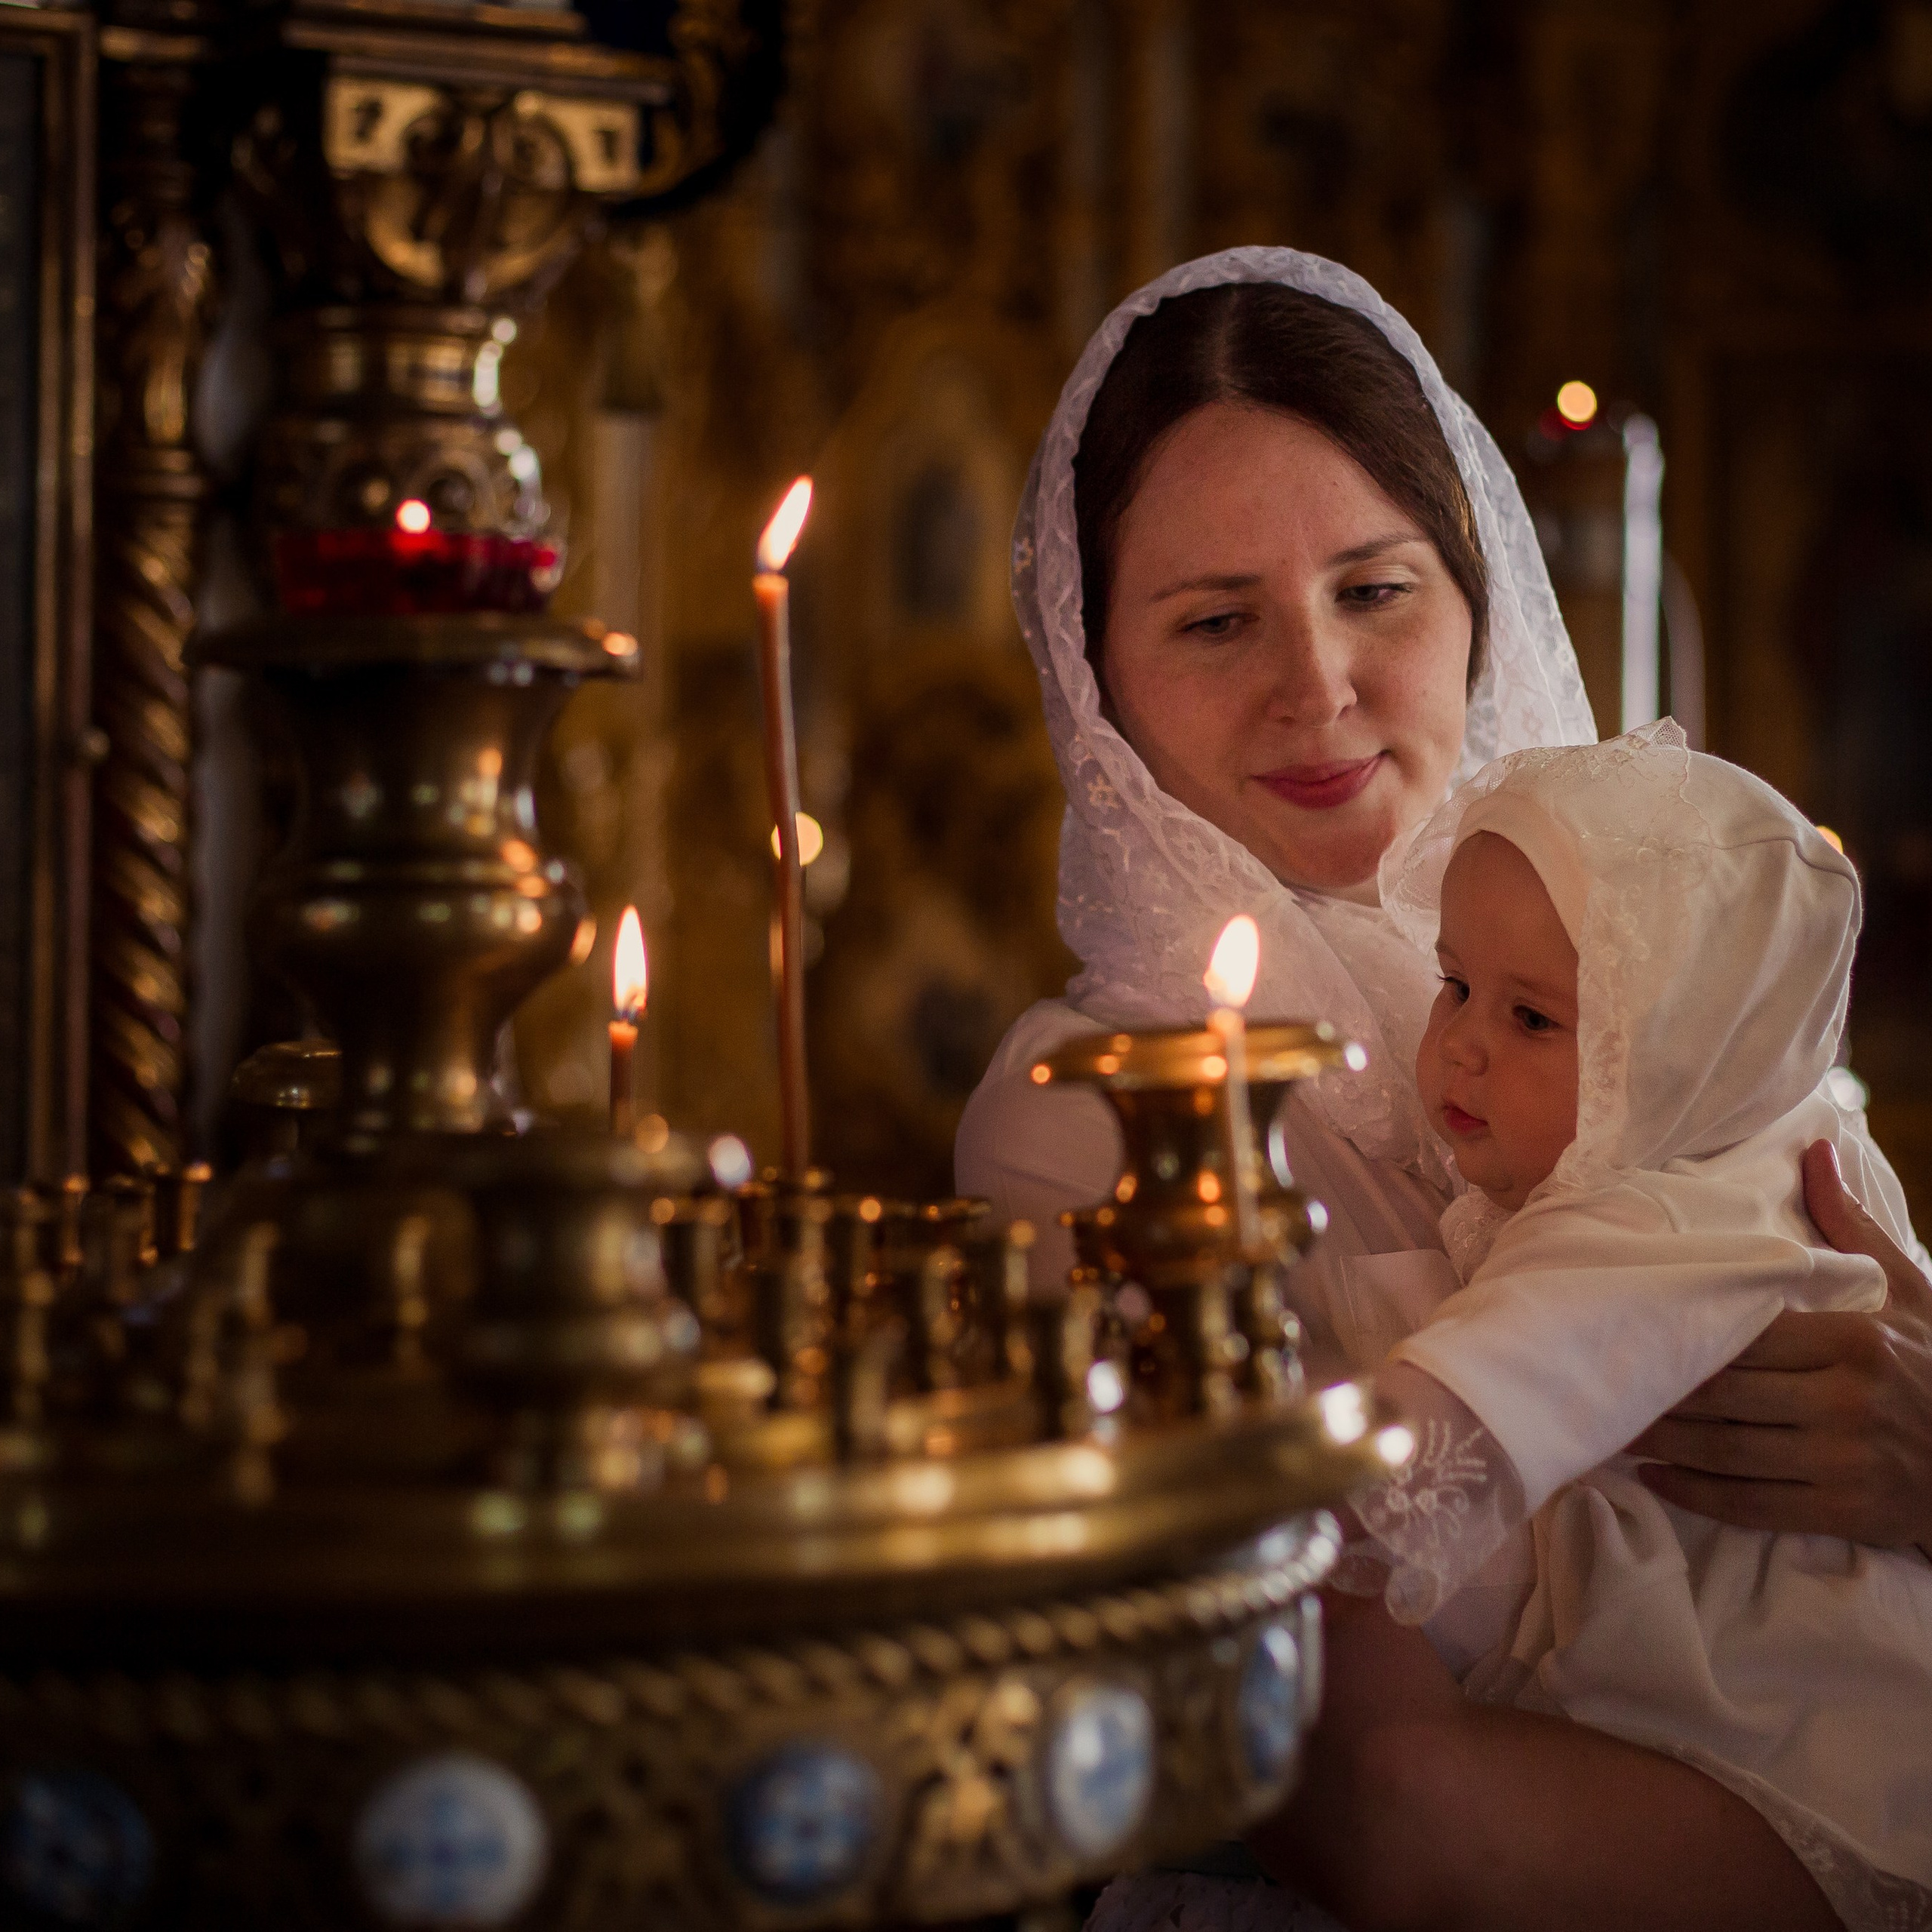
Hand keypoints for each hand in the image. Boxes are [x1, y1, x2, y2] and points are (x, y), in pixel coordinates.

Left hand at [1632, 1140, 1931, 1552]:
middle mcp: (1847, 1401)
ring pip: (1728, 1452)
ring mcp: (1844, 1461)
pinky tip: (1656, 1476)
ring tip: (1612, 1426)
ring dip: (1663, 1442)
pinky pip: (1752, 1504)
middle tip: (1602, 1382)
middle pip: (1725, 1396)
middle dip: (1658, 1392)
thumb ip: (1848, 1224)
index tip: (1631, 1329)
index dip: (1685, 1337)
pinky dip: (1696, 1493)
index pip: (1746, 1337)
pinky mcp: (1844, 1511)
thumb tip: (1815, 1148)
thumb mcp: (1905, 1290)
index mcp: (1854, 1340)